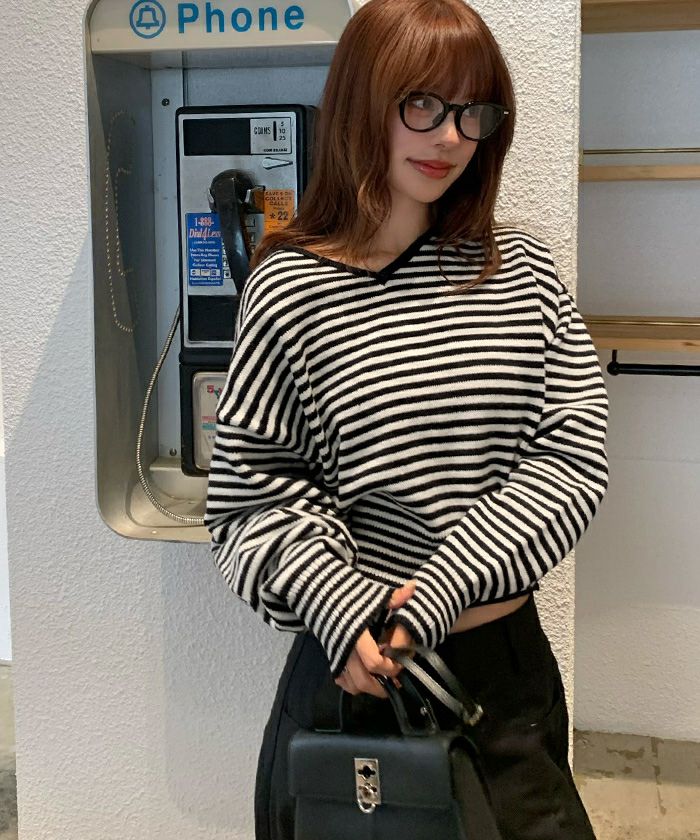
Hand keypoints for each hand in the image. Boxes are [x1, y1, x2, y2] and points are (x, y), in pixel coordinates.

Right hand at [334, 580, 416, 698]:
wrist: (318, 591)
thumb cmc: (347, 593)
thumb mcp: (373, 594)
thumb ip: (394, 596)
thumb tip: (413, 587)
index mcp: (357, 635)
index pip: (374, 662)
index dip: (390, 667)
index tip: (401, 662)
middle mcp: (346, 650)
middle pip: (364, 681)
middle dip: (383, 685)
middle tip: (397, 680)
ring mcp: (336, 655)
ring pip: (353, 684)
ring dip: (370, 687)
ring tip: (383, 679)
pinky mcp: (330, 656)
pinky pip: (341, 680)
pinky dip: (353, 683)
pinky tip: (364, 675)